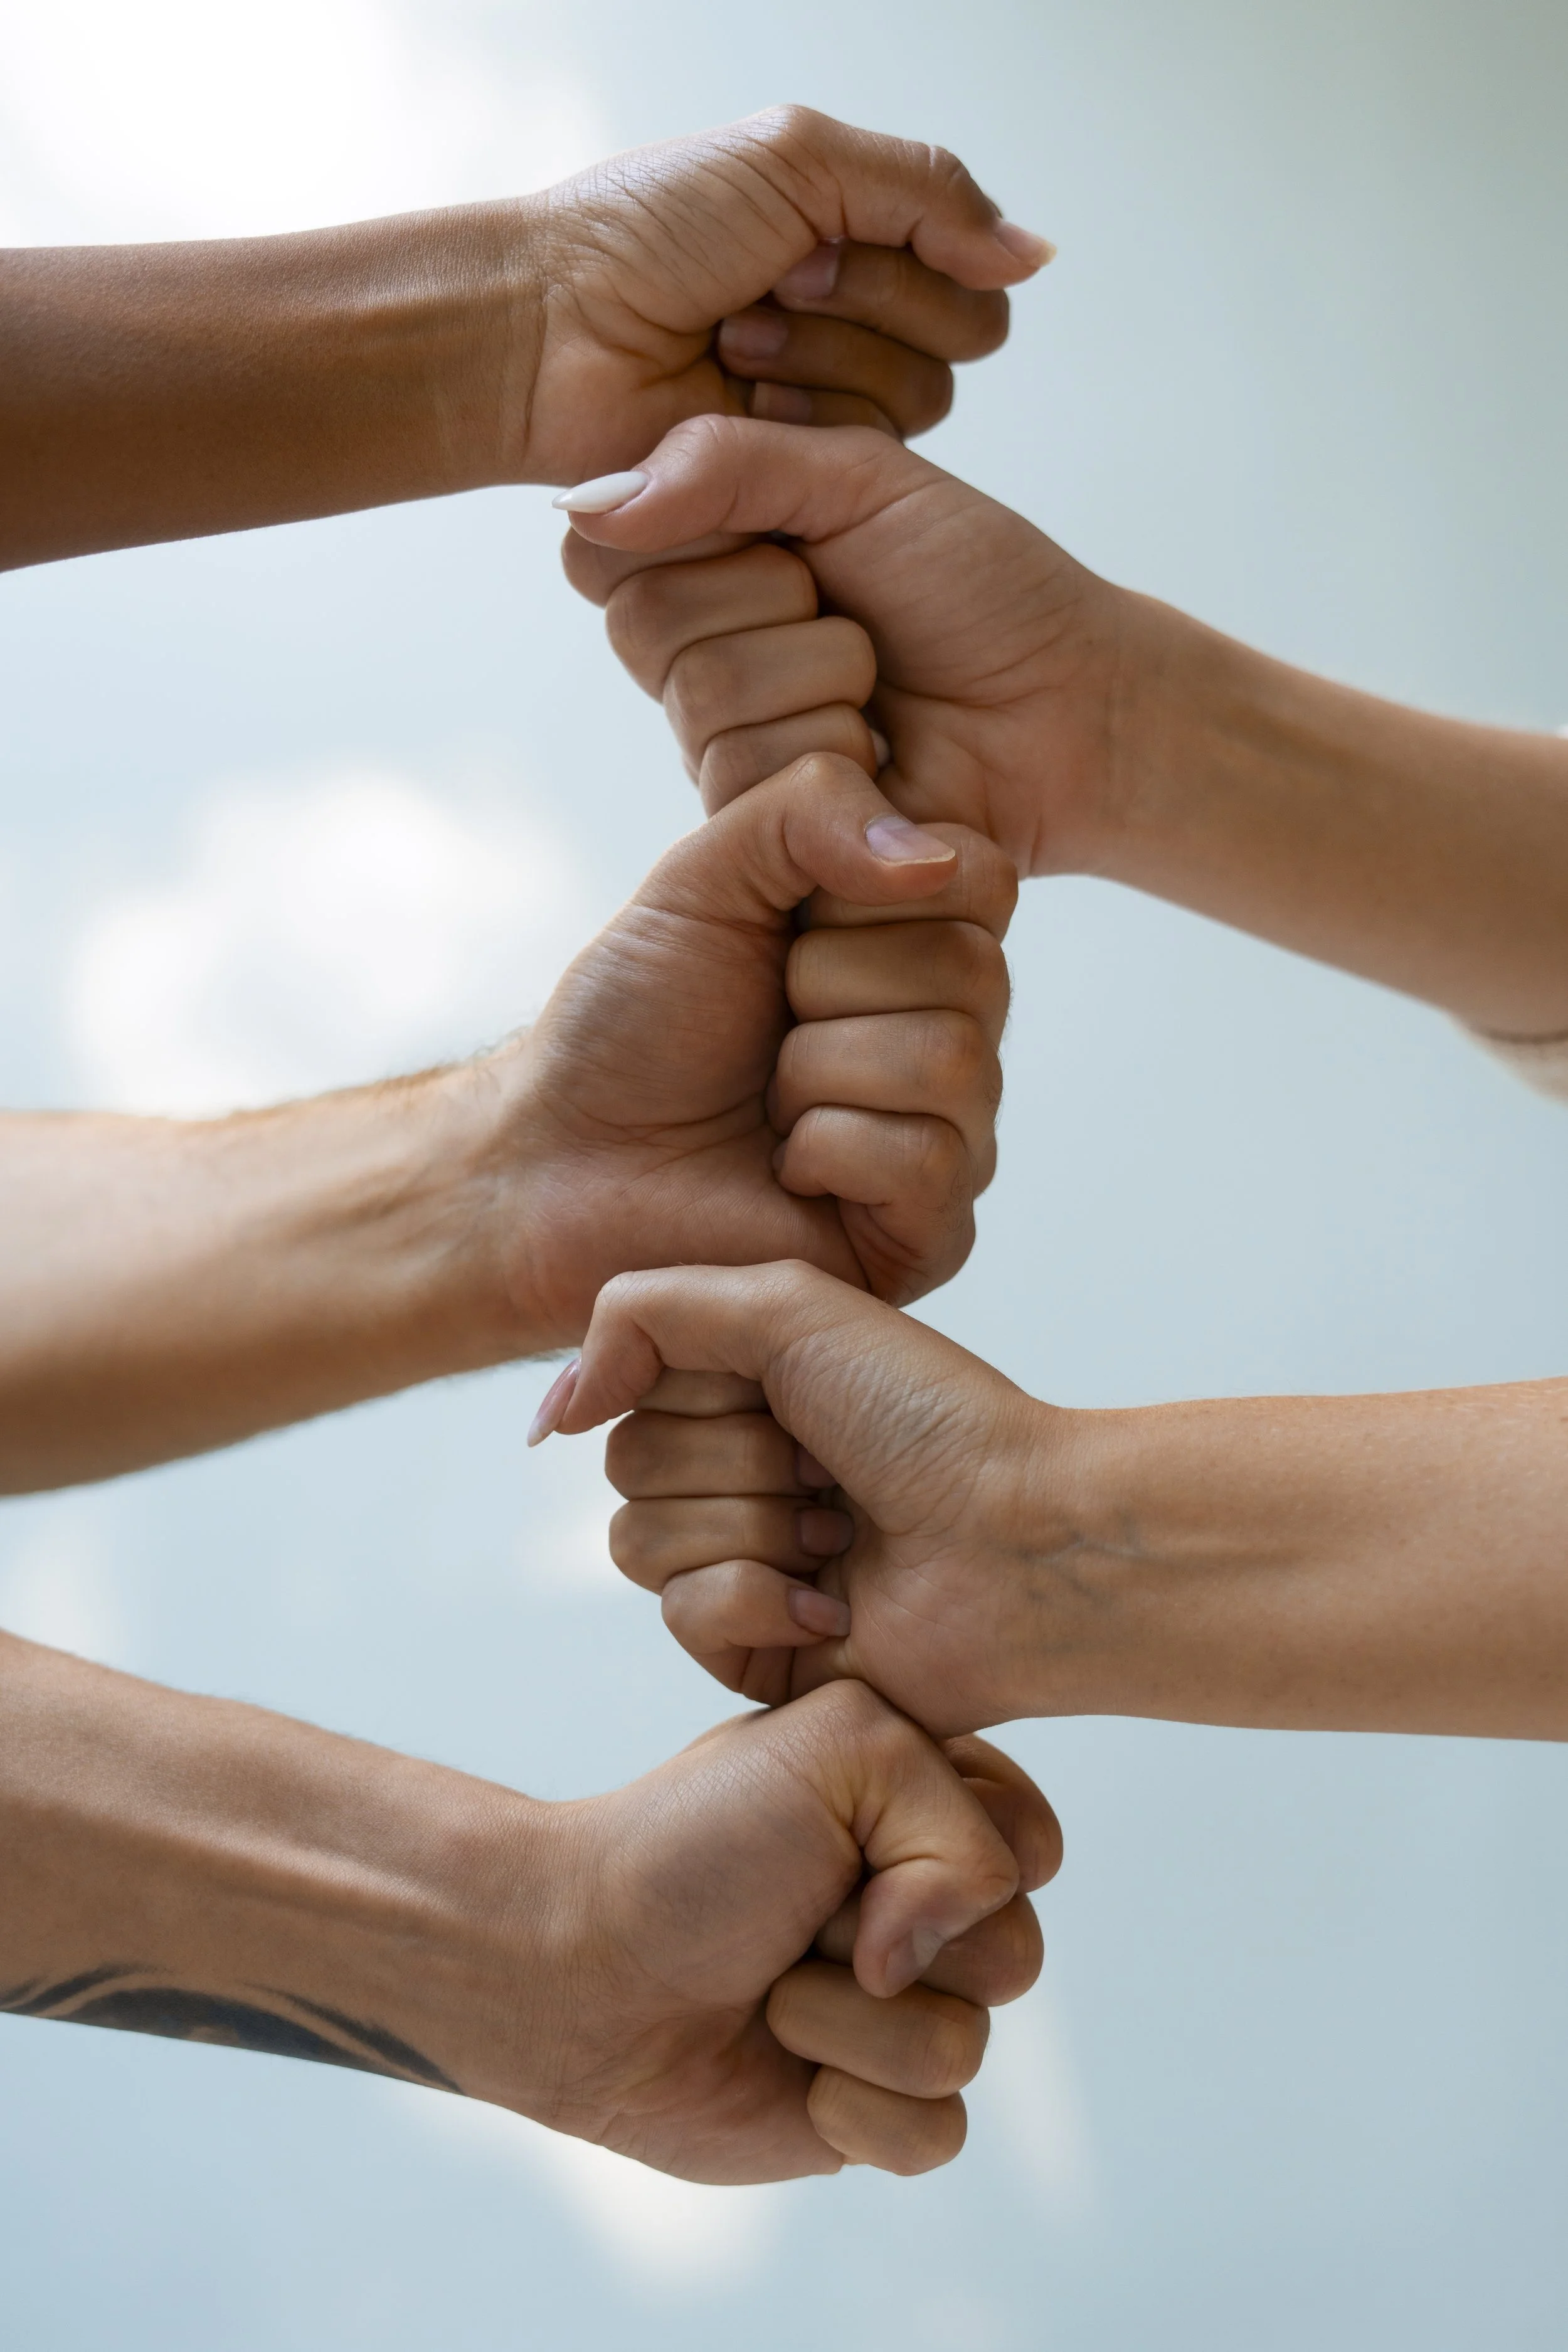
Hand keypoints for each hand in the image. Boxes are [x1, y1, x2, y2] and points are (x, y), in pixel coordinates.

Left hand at [487, 753, 1013, 1341]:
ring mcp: (950, 1135)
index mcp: (918, 944)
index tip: (784, 931)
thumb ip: (812, 807)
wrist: (562, 1160)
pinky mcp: (929, 1231)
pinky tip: (782, 1168)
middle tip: (765, 1026)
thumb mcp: (704, 874)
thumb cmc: (631, 1026)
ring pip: (951, 1061)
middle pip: (974, 970)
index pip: (980, 875)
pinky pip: (928, 1160)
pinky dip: (824, 1152)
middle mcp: (953, 1034)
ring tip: (766, 1103)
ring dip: (818, 1072)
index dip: (866, 893)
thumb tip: (931, 858)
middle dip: (828, 985)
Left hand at [515, 107, 1052, 479]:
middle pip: (960, 338)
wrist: (552, 325)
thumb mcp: (797, 159)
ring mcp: (831, 402)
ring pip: (916, 400)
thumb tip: (1035, 255)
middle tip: (763, 289)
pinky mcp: (800, 474)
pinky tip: (731, 395)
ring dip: (824, 360)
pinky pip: (864, 457)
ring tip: (732, 342)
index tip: (804, 241)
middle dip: (864, 306)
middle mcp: (861, 322)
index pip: (974, 267)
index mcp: (863, 238)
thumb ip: (929, 192)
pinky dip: (800, 418)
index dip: (906, 258)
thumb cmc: (647, 230)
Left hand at [527, 1684, 1058, 2178]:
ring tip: (770, 1991)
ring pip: (969, 2047)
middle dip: (893, 1937)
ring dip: (848, 2021)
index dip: (963, 1851)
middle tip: (799, 1913)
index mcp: (924, 1813)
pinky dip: (850, 2104)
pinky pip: (937, 2133)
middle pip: (1016, 1953)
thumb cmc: (694, 1840)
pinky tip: (783, 2069)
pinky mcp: (872, 2112)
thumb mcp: (845, 1748)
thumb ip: (962, 1826)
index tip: (860, 1830)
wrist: (579, 1963)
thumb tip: (933, 1961)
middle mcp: (923, 1916)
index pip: (1033, 1845)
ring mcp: (901, 2016)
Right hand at [556, 1261, 1567, 1745]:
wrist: (1023, 1540)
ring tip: (840, 1533)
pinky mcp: (751, 1647)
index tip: (793, 1392)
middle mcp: (732, 1474)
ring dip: (751, 1527)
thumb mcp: (786, 1304)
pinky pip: (682, 1617)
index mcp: (739, 1391)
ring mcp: (738, 1563)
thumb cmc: (931, 1416)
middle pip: (626, 1465)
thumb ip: (640, 1313)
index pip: (630, 1385)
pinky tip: (835, 1601)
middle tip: (829, 1469)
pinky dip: (760, 1598)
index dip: (704, 1387)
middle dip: (734, 1462)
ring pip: (640, 1543)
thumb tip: (554, 1408)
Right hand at [559, 415, 1134, 876]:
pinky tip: (885, 761)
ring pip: (703, 703)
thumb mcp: (862, 481)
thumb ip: (727, 463)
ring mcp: (725, 749)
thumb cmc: (980, 587)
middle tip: (860, 617)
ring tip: (882, 690)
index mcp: (706, 559)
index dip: (702, 532)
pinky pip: (745, 786)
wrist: (1070, 709)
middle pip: (648, 624)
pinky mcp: (762, 833)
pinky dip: (838, 759)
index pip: (610, 543)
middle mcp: (698, 657)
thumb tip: (590, 502)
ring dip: (821, 682)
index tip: (797, 538)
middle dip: (778, 606)